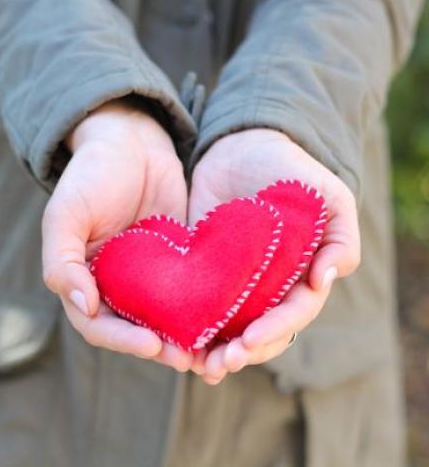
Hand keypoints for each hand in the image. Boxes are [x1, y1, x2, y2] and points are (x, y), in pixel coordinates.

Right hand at [42, 99, 192, 371]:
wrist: (131, 143)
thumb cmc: (92, 174)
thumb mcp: (66, 214)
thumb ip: (63, 260)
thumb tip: (83, 305)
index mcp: (87, 280)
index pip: (99, 325)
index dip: (123, 340)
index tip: (152, 345)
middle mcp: (118, 284)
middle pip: (137, 329)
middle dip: (161, 348)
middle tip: (188, 360)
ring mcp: (150, 274)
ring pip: (166, 316)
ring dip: (186, 336)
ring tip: (211, 352)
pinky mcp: (179, 260)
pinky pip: (191, 289)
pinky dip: (204, 308)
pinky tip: (226, 318)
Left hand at [188, 129, 359, 383]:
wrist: (243, 147)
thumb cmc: (291, 171)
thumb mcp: (329, 198)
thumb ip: (340, 238)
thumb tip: (327, 280)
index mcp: (299, 277)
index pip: (290, 316)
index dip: (272, 332)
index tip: (248, 342)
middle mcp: (266, 287)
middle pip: (257, 333)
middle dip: (240, 352)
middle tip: (216, 366)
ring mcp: (233, 281)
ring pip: (226, 327)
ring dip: (213, 350)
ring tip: (195, 365)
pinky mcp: (202, 269)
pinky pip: (196, 303)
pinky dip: (188, 325)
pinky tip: (174, 340)